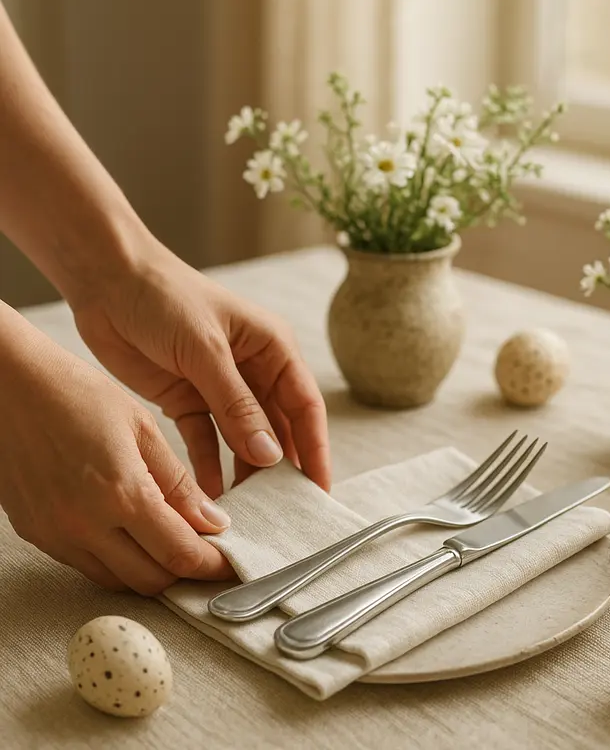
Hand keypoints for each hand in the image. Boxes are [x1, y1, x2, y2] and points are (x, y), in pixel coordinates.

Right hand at [0, 324, 234, 593]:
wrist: (5, 385)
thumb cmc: (76, 393)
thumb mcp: (142, 429)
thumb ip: (179, 482)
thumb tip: (213, 522)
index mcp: (120, 493)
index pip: (179, 554)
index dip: (212, 566)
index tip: (232, 563)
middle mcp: (84, 525)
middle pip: (151, 581)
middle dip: (186, 575)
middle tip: (208, 557)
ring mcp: (55, 534)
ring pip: (117, 581)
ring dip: (151, 572)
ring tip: (174, 546)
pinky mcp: (35, 533)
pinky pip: (86, 565)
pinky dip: (118, 562)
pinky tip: (134, 537)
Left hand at [71, 241, 330, 498]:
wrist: (106, 280)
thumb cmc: (165, 298)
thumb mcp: (206, 351)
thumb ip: (238, 405)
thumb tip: (271, 455)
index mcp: (273, 349)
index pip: (305, 407)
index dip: (315, 450)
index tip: (319, 491)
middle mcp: (253, 371)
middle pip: (277, 429)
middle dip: (282, 469)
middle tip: (286, 513)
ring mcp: (220, 388)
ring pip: (243, 440)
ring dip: (245, 472)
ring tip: (246, 511)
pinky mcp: (188, 400)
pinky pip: (205, 441)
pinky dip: (207, 466)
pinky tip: (208, 494)